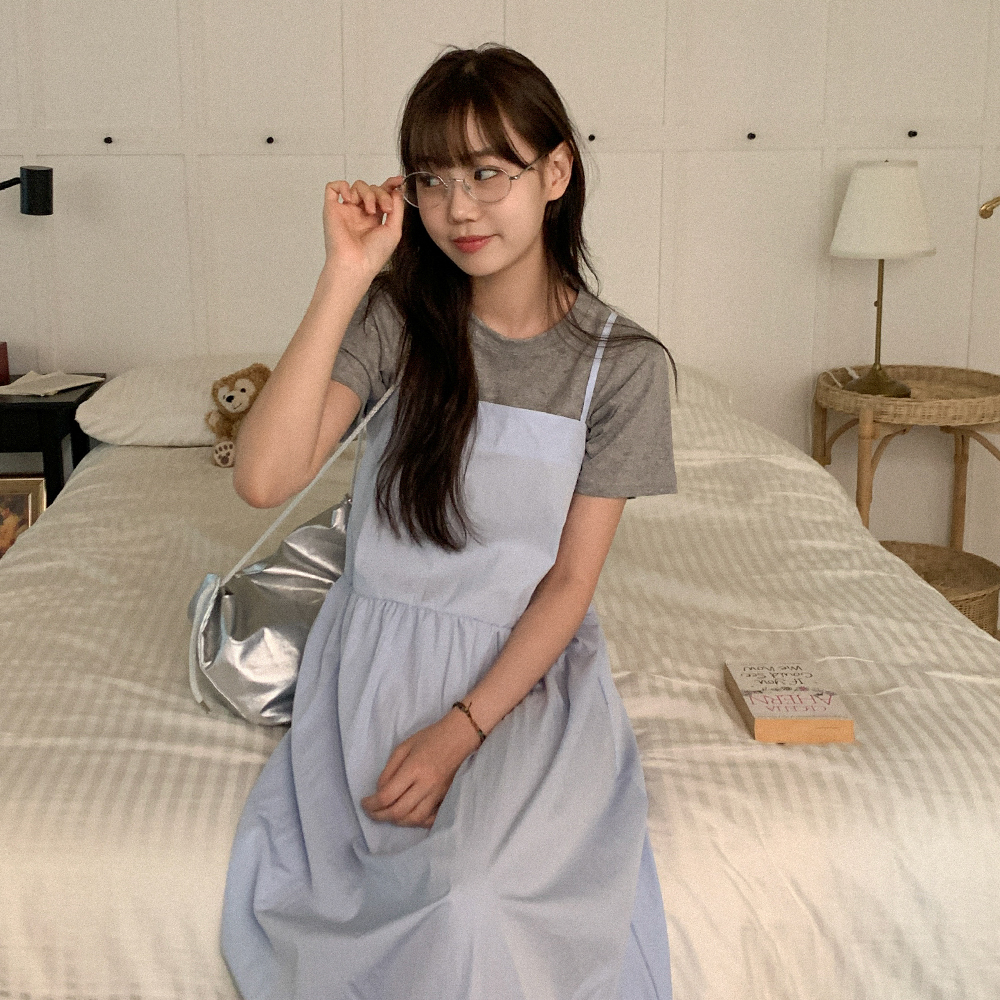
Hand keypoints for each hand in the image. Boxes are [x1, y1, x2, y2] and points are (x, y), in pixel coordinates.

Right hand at [322, 176, 404, 280]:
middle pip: (372, 188)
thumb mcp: (394, 229)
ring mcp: (346, 210)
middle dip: (382, 194)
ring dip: (367, 194)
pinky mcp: (332, 209)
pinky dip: (342, 187)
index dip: (390, 185)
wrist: (356, 264)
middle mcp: (360, 213)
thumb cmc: (374, 254)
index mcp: (374, 218)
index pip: (381, 195)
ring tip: (370, 211)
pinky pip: (333, 187)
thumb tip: (396, 189)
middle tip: (386, 209)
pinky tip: (350, 199)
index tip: (398, 181)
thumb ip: (397, 207)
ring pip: (357, 186)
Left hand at [361, 708, 481, 828]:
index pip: (388, 795)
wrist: (458, 737)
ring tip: (387, 814)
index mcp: (413, 769)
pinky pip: (429, 819)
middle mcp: (426, 784)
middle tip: (371, 812)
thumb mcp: (403, 747)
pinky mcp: (445, 798)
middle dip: (379, 816)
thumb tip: (379, 792)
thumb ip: (389, 770)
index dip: (371, 804)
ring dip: (396, 821)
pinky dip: (416, 822)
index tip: (364, 802)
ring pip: (413, 819)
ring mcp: (438, 794)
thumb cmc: (429, 738)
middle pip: (398, 811)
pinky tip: (408, 816)